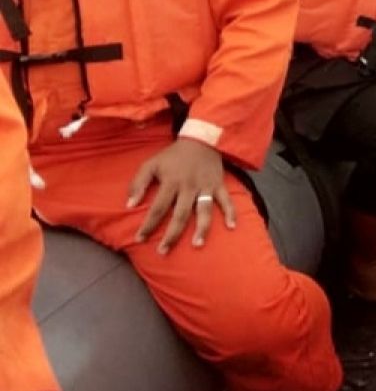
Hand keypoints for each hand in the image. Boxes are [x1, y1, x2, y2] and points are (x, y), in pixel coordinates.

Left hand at [127, 138, 233, 253]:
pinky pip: (226, 200)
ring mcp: (206, 187)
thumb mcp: (151, 164)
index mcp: (171, 182)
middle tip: (163, 251)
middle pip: (180, 215)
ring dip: (201, 228)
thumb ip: (138, 184)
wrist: (201, 139)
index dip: (148, 225)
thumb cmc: (173, 155)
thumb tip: (129, 205)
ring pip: (204, 211)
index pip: (158, 208)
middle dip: (172, 235)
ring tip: (197, 244)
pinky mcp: (218, 185)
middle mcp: (189, 187)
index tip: (139, 239)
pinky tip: (231, 227)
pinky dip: (231, 212)